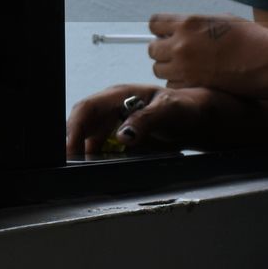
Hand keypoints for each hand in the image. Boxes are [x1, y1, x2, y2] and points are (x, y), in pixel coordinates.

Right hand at [64, 83, 222, 158]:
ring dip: (83, 154)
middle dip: (73, 144)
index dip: (74, 128)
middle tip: (71, 168)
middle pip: (82, 124)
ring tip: (82, 173)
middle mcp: (112, 108)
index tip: (69, 150)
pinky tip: (98, 170)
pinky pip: (101, 148)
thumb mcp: (170, 110)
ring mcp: (115, 123)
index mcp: (120, 95)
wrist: (198, 117)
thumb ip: (148, 120)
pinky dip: (96, 159)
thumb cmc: (186, 107)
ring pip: (88, 139)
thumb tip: (123, 136)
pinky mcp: (121, 137)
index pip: (86, 109)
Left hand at [147, 12, 267, 98]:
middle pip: (152, 49)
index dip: (162, 30)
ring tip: (188, 69)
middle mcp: (181, 44)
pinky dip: (179, 84)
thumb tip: (181, 29)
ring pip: (158, 69)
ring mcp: (184, 67)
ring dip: (170, 69)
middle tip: (179, 54)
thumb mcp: (220, 20)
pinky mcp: (192, 86)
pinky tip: (196, 80)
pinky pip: (172, 86)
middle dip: (163, 51)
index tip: (169, 35)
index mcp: (189, 22)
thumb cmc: (252, 38)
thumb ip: (195, 25)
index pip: (154, 24)